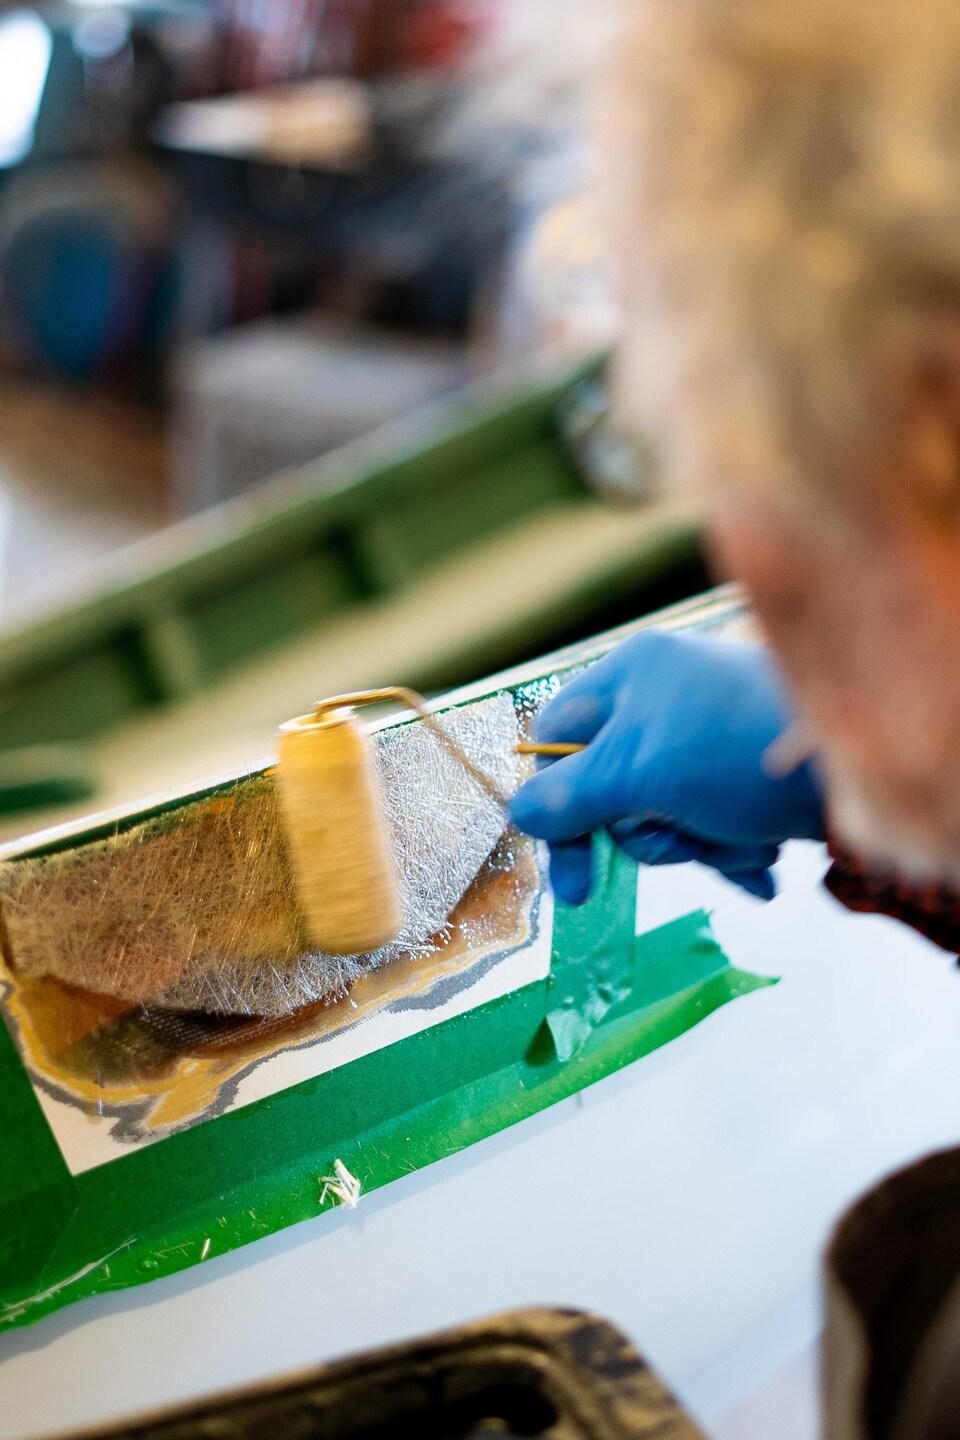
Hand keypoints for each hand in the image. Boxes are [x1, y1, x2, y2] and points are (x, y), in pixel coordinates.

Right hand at [509, 629, 823, 903]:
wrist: (862, 767)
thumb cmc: (741, 753)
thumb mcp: (641, 773)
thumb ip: (571, 796)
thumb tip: (519, 815)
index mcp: (631, 677)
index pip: (557, 739)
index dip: (555, 806)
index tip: (570, 879)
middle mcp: (665, 702)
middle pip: (609, 791)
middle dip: (648, 833)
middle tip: (677, 840)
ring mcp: (706, 742)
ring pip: (662, 819)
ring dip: (697, 846)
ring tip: (739, 840)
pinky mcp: (744, 779)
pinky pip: (709, 827)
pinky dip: (731, 849)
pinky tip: (763, 857)